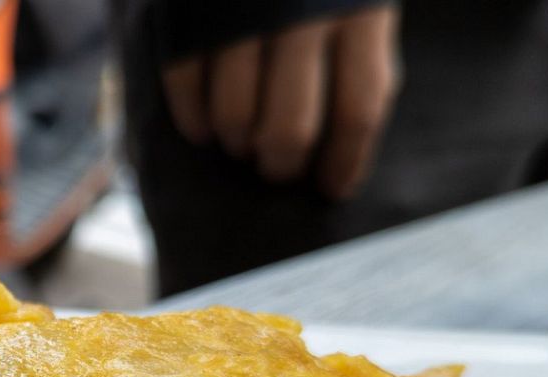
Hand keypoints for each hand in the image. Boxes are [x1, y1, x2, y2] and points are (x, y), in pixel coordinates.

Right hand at [161, 5, 400, 197]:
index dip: (346, 162)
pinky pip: (185, 85)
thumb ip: (359, 41)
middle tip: (278, 169)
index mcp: (362, 7)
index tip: (333, 187)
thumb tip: (346, 133)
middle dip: (282, 163)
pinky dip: (193, 118)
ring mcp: (240, 11)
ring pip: (234, 117)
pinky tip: (202, 127)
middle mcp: (303, 12)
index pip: (359, 110)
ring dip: (236, 143)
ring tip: (241, 142)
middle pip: (290, 127)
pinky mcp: (189, 8)